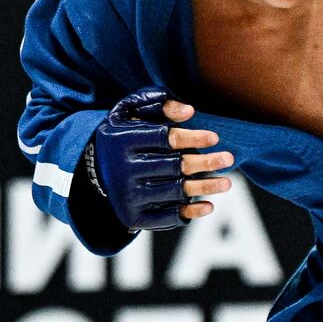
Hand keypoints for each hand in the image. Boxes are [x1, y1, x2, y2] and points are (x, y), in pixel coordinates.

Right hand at [89, 88, 233, 228]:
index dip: (192, 138)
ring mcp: (127, 196)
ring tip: (227, 182)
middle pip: (173, 166)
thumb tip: (188, 111)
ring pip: (174, 191)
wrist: (93, 168)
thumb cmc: (125, 133)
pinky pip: (165, 217)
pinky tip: (209, 206)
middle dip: (204, 163)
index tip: (215, 138)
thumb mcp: (131, 111)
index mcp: (122, 141)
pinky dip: (188, 212)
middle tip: (229, 159)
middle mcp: (122, 171)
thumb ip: (158, 104)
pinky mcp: (132, 217)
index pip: (164, 138)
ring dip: (205, 187)